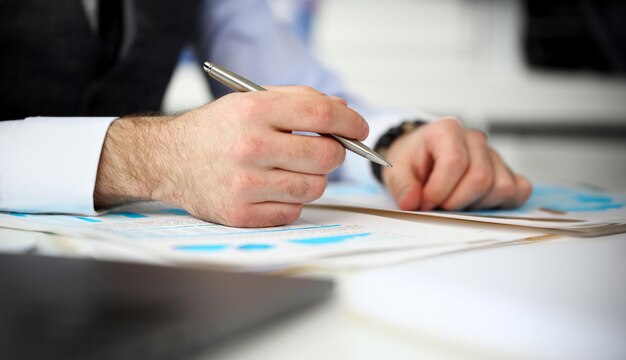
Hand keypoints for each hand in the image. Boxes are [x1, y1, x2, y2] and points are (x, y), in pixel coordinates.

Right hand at [94, 86, 368, 226]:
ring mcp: (244, 184)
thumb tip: (344, 111)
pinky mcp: (240, 214)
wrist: (168, 160)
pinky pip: (293, 211)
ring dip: (312, 179)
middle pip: (326, 155)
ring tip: (290, 170)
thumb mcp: (251, 101)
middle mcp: (249, 147)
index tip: (359, 128)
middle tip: (324, 150)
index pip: (321, 115)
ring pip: (315, 188)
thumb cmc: (216, 130)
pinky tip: (271, 189)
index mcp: (253, 110)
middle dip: (334, 152)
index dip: (350, 122)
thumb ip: (298, 101)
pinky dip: (291, 201)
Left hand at [381, 117, 530, 210]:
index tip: (424, 202)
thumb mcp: (396, 169)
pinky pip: (519, 190)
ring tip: (455, 201)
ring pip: (502, 187)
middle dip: (456, 201)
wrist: (420, 156)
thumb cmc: (412, 160)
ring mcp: (493, 155)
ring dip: (476, 204)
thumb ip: (401, 185)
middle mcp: (474, 140)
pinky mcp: (505, 171)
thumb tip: (411, 202)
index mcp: (447, 131)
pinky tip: (477, 202)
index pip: (455, 162)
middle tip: (438, 205)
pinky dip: (501, 203)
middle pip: (481, 178)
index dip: (439, 190)